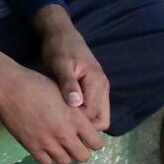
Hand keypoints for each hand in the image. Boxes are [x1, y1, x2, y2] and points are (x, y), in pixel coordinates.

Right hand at [0, 63, 105, 163]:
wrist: (9, 87)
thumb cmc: (37, 83)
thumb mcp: (64, 93)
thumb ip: (76, 112)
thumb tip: (85, 124)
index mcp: (76, 119)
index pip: (97, 143)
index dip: (94, 141)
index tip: (87, 136)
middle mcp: (64, 134)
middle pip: (83, 156)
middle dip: (81, 150)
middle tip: (74, 141)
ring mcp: (47, 142)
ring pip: (65, 161)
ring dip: (65, 153)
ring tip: (59, 143)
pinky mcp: (31, 146)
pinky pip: (46, 162)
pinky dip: (48, 156)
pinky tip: (45, 145)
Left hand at [37, 15, 111, 131]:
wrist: (61, 33)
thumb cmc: (59, 48)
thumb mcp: (60, 64)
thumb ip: (68, 83)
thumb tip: (76, 104)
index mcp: (97, 83)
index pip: (94, 116)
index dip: (78, 125)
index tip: (59, 126)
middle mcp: (103, 88)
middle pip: (101, 121)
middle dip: (84, 129)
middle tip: (62, 128)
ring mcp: (101, 89)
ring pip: (98, 117)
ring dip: (84, 123)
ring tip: (63, 124)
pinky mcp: (94, 89)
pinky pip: (93, 109)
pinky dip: (83, 116)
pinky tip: (65, 115)